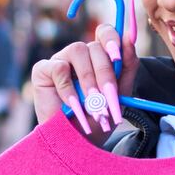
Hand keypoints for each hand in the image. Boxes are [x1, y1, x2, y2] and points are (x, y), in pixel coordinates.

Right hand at [29, 20, 137, 135]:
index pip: (105, 33)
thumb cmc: (98, 117)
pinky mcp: (43, 70)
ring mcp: (60, 59)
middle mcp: (79, 55)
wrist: (77, 141)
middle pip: (94, 46)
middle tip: (109, 97)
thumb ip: (127, 66)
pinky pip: (59, 68)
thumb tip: (131, 36)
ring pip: (78, 50)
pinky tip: (73, 104)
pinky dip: (69, 88)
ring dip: (89, 79)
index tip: (118, 56)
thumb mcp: (120, 93)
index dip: (112, 39)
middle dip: (105, 73)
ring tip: (93, 102)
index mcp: (98, 57)